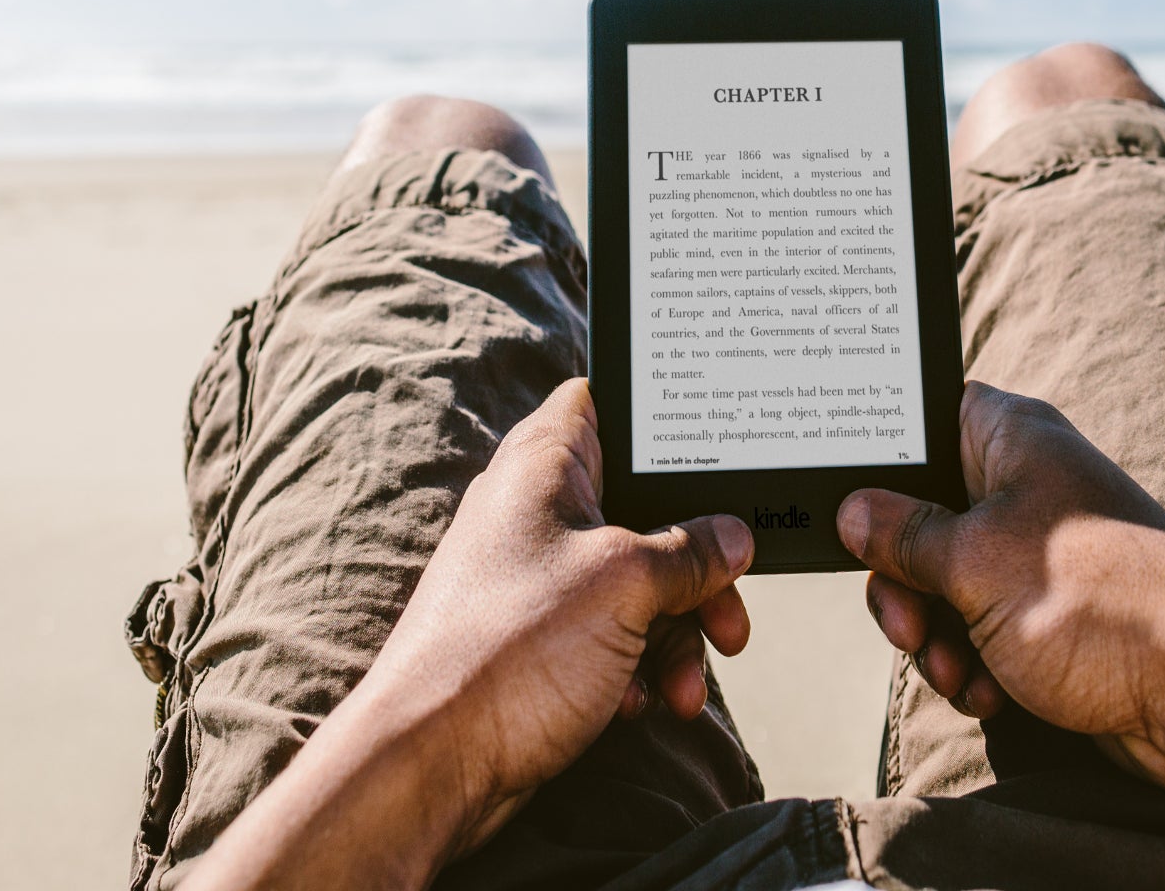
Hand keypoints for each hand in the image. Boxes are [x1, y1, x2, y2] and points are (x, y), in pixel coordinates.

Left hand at [370, 377, 754, 854]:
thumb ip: (689, 551)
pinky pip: (610, 634)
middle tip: (728, 614)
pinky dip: (636, 666)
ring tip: (687, 686)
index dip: (659, 416)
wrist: (429, 764)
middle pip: (643, 508)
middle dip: (697, 567)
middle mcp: (537, 511)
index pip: (604, 399)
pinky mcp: (538, 638)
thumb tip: (735, 537)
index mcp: (544, 465)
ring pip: (635, 581)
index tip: (717, 449)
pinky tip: (639, 703)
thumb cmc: (508, 651)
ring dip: (675, 634)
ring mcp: (535, 577)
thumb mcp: (624, 585)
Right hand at [837, 380, 1164, 800]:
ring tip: (959, 672)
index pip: (922, 418)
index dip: (879, 458)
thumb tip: (852, 511)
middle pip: (921, 517)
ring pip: (946, 583)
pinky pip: (982, 629)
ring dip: (938, 637)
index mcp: (1011, 438)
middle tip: (908, 625)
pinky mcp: (1052, 614)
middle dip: (904, 584)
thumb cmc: (1099, 604)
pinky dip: (975, 663)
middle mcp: (1027, 485)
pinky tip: (991, 694)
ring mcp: (1041, 553)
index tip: (847, 505)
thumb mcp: (975, 563)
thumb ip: (905, 536)